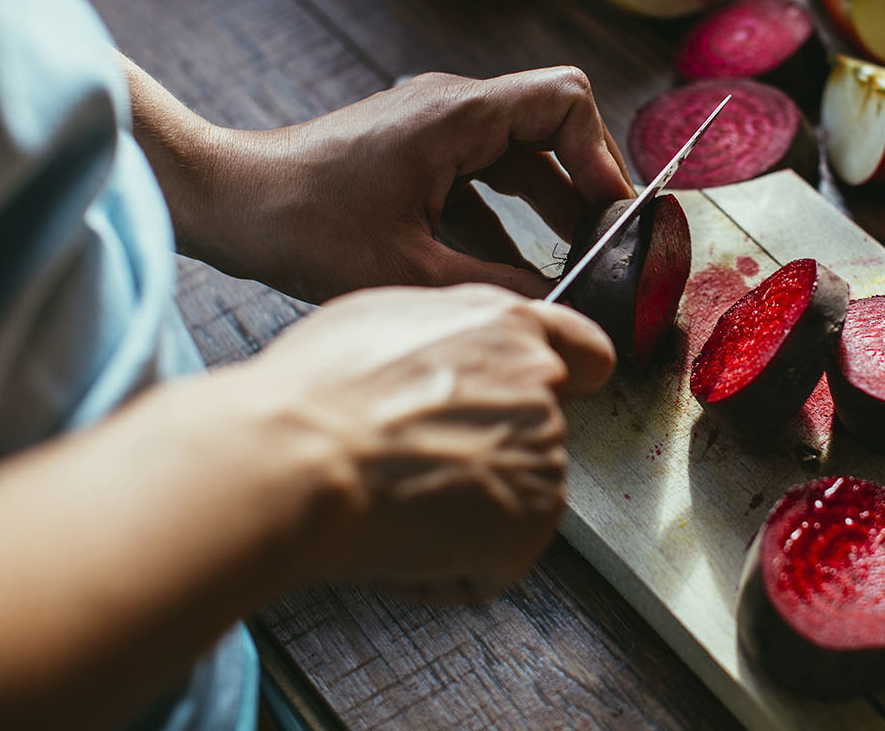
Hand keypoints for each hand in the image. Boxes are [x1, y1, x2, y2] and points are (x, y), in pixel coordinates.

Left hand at [168, 67, 633, 301]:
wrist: (227, 202)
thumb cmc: (303, 225)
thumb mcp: (409, 269)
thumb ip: (494, 284)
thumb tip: (555, 305)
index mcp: (458, 115)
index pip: (566, 100)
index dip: (601, 154)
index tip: (612, 213)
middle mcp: (451, 107)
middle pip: (552, 126)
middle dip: (584, 184)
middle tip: (606, 242)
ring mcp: (432, 127)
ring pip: (518, 154)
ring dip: (549, 204)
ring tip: (575, 259)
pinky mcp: (414, 153)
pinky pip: (482, 175)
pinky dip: (507, 216)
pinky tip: (516, 269)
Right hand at [227, 283, 614, 597]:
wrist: (299, 458)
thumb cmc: (319, 392)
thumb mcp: (385, 318)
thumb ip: (449, 336)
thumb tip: (450, 359)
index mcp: (507, 326)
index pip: (584, 351)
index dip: (571, 378)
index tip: (565, 394)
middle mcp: (539, 384)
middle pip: (536, 431)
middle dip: (486, 452)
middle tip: (415, 461)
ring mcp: (543, 453)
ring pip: (511, 496)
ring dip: (465, 510)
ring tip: (395, 496)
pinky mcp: (532, 520)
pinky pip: (491, 559)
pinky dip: (449, 566)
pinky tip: (400, 536)